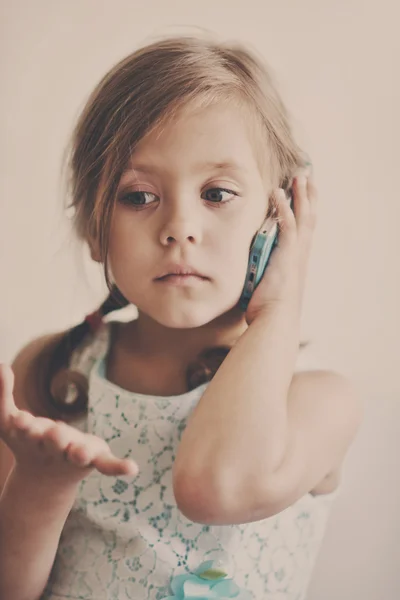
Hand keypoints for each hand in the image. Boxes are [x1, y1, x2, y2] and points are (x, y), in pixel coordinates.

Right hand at [0, 363, 138, 486]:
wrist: (45, 477)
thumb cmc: (27, 441)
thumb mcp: (8, 422)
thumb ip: (1, 395)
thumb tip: (1, 365)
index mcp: (32, 438)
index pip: (27, 431)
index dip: (25, 426)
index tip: (20, 420)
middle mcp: (54, 449)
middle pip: (53, 443)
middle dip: (53, 439)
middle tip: (53, 434)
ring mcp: (75, 455)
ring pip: (78, 455)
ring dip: (80, 453)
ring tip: (81, 452)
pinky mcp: (94, 459)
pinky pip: (107, 464)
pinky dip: (119, 467)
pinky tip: (132, 468)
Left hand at [245, 167, 317, 324]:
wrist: (274, 323)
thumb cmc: (268, 313)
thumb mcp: (267, 289)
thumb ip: (262, 275)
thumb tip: (249, 273)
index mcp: (297, 261)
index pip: (305, 229)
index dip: (305, 210)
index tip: (304, 194)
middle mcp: (301, 255)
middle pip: (309, 218)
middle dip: (308, 196)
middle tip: (306, 176)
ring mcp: (295, 254)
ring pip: (303, 217)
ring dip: (300, 195)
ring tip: (298, 177)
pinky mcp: (286, 255)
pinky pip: (287, 225)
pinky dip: (284, 208)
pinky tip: (277, 193)